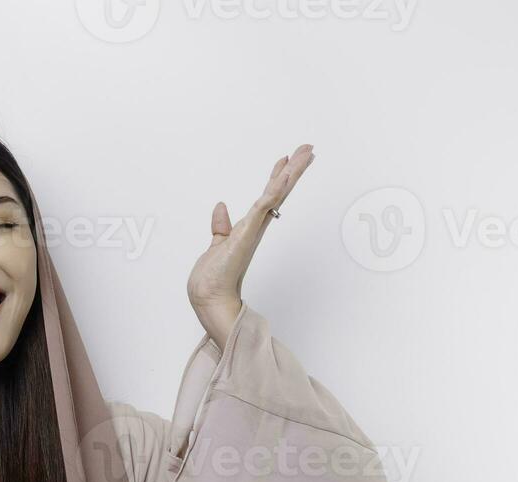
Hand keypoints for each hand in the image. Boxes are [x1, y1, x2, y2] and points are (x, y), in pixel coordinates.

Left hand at [186, 143, 313, 348]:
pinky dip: (274, 192)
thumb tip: (220, 207)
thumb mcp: (216, 244)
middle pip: (278, 192)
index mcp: (250, 227)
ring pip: (276, 195)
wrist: (209, 297)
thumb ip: (220, 226)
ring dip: (290, 173)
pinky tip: (284, 176)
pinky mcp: (246, 234)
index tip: (285, 159)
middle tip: (308, 148)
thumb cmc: (213, 277)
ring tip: (304, 153)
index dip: (277, 177)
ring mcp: (253, 229)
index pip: (267, 197)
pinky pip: (263, 208)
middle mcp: (255, 227)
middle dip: (293, 170)